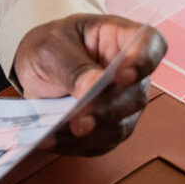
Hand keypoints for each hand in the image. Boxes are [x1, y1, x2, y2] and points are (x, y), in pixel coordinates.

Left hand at [11, 14, 164, 155]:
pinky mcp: (108, 130)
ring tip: (55, 132)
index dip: (144, 60)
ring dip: (89, 133)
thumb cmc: (50, 48)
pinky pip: (98, 143)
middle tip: (80, 120)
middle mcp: (130, 75)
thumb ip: (72, 65)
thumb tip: (92, 87)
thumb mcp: (50, 47)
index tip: (122, 74)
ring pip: (119, 125)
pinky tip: (50, 139)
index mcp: (122, 39)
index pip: (150, 45)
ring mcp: (122, 105)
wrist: (34, 70)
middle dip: (106, 109)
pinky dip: (73, 144)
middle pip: (134, 95)